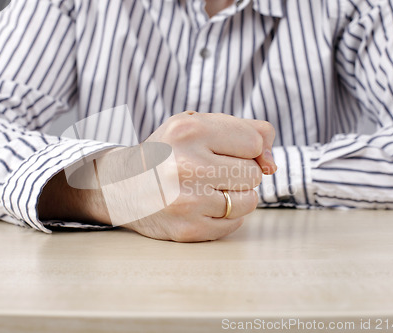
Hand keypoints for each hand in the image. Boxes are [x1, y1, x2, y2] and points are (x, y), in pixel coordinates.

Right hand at [39, 111, 275, 241]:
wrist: (121, 185)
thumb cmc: (168, 152)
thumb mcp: (198, 124)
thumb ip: (247, 131)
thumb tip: (271, 165)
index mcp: (190, 130)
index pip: (255, 142)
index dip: (245, 148)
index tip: (225, 151)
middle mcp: (187, 165)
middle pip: (253, 174)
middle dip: (239, 173)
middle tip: (210, 171)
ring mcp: (187, 200)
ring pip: (248, 201)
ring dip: (235, 196)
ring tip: (207, 189)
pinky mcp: (188, 229)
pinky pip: (235, 224)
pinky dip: (226, 216)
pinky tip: (202, 206)